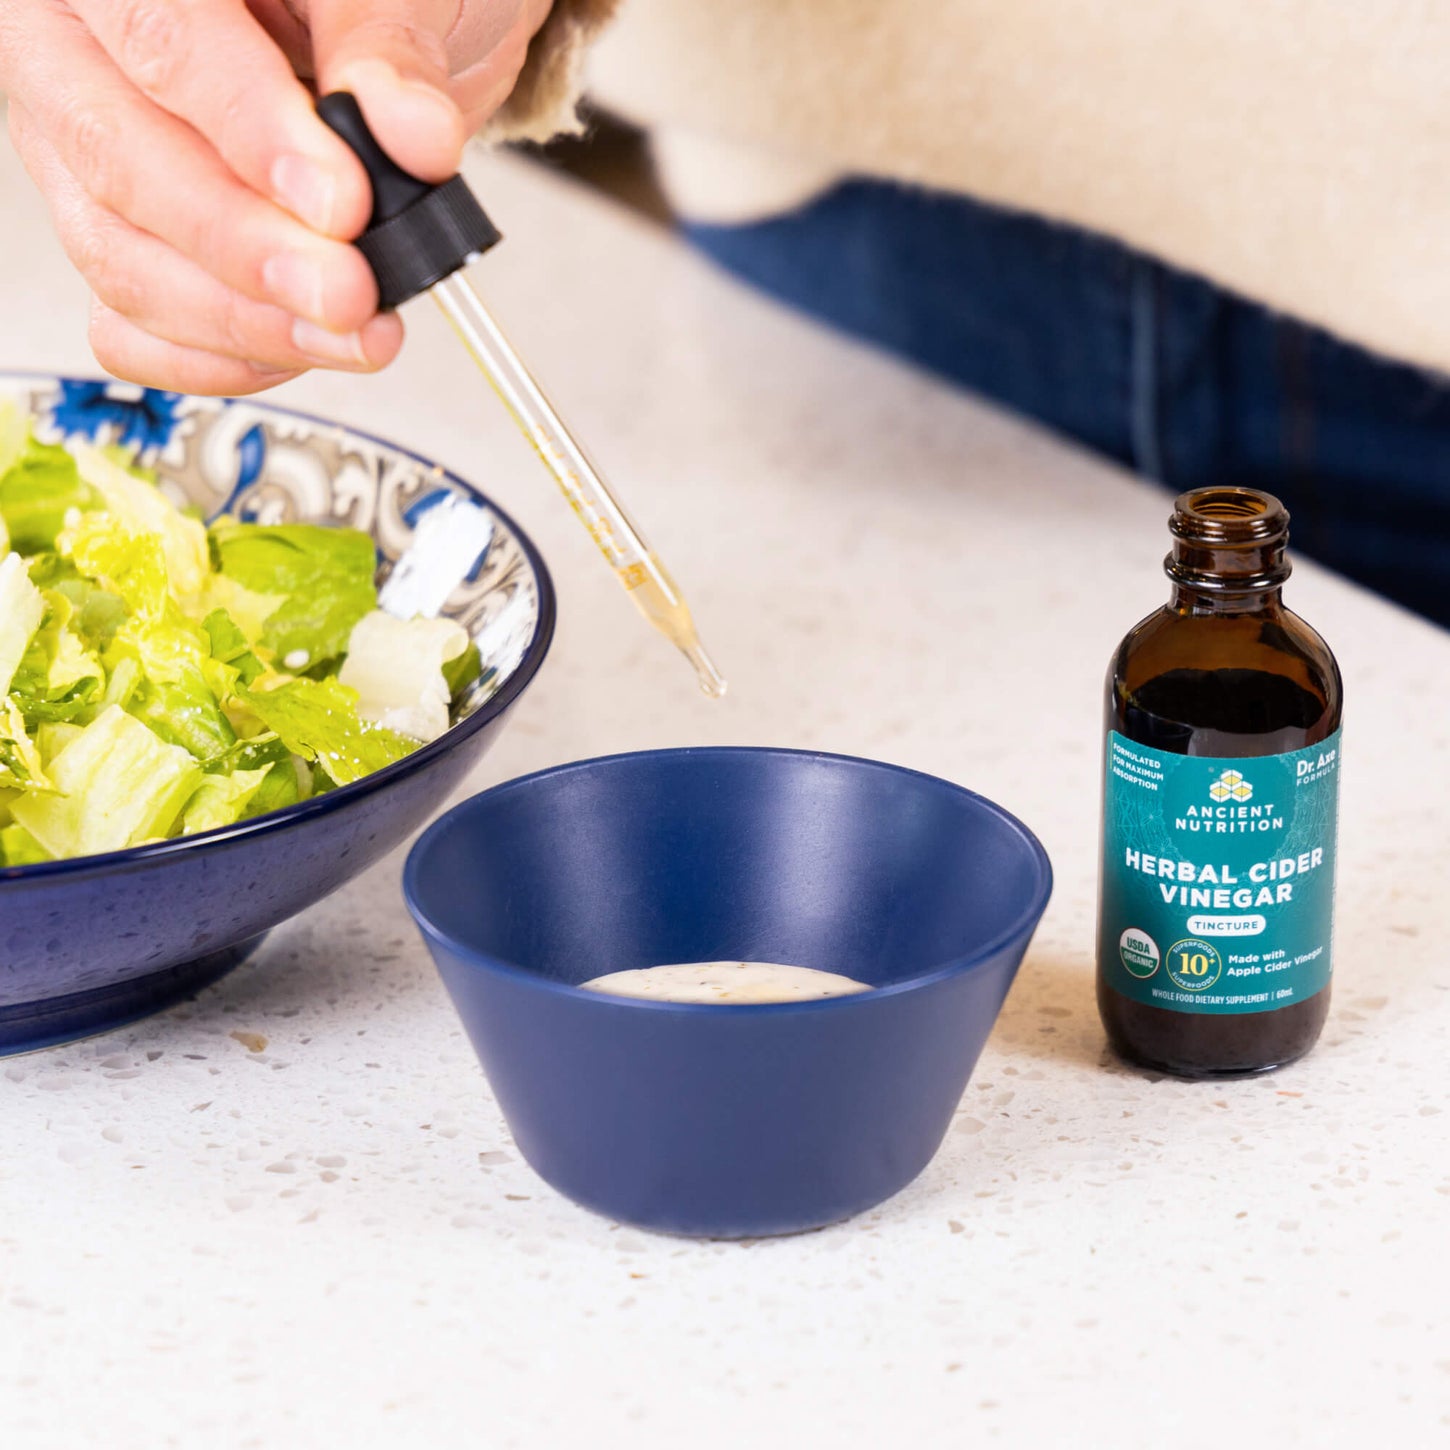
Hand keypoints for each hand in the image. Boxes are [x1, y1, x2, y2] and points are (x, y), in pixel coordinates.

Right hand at [1, 1, 551, 395]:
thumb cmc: (364, 0)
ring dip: (249, 323)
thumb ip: (389, 50)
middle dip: (250, 252)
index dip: (253, 135)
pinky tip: (299, 352)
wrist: (376, 49)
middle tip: (350, 293)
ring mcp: (87, 159)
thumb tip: (413, 133)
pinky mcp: (118, 244)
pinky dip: (220, 358)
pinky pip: (133, 328)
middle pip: (123, 166)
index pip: (166, 44)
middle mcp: (77, 55)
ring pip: (125, 261)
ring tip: (355, 334)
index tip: (342, 205)